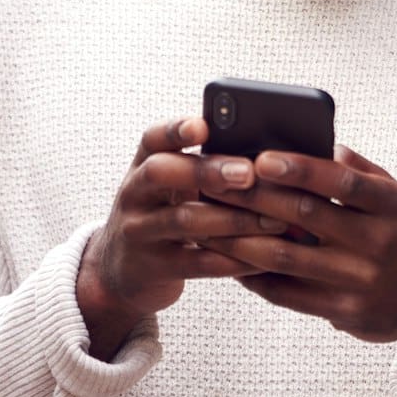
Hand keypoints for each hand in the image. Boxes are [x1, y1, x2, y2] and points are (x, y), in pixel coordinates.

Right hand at [76, 117, 286, 359]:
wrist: (121, 271)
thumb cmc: (165, 214)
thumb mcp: (171, 186)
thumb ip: (203, 166)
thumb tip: (268, 152)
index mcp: (143, 165)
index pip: (153, 138)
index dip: (175, 129)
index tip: (203, 125)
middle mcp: (135, 194)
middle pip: (160, 172)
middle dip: (206, 170)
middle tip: (248, 173)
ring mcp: (139, 232)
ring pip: (183, 220)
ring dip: (233, 219)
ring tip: (274, 219)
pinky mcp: (154, 268)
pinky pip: (197, 263)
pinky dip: (234, 260)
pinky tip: (265, 257)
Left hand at [203, 145, 396, 385]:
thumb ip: (360, 171)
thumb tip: (317, 144)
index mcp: (393, 206)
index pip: (344, 182)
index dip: (302, 169)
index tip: (262, 158)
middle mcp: (378, 243)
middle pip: (306, 216)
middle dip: (255, 197)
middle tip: (215, 181)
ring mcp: (361, 281)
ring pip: (287, 258)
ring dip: (241, 238)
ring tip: (207, 222)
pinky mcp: (344, 311)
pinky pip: (288, 293)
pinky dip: (254, 276)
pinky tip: (229, 259)